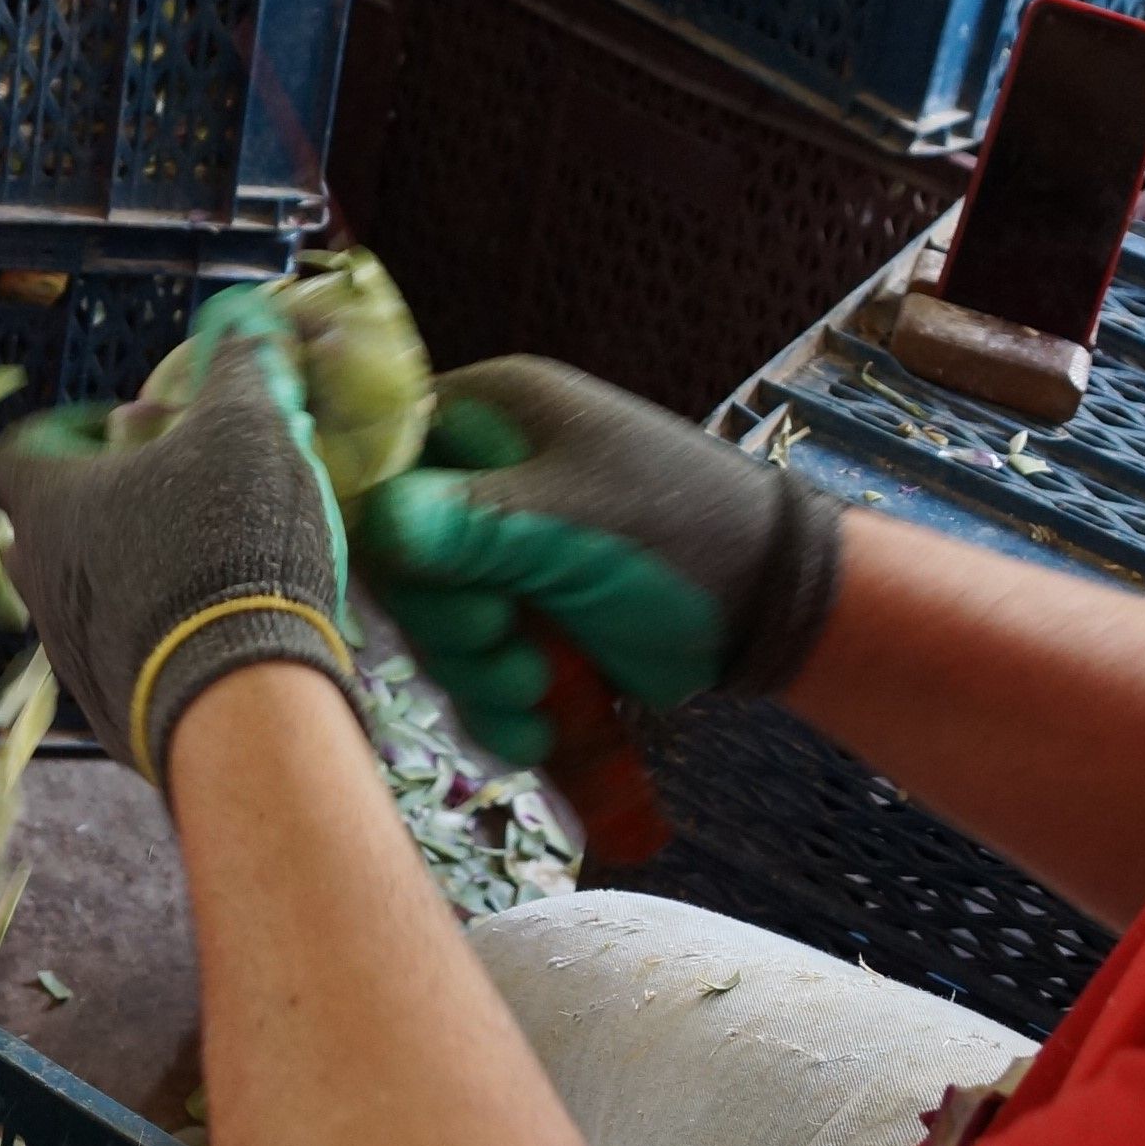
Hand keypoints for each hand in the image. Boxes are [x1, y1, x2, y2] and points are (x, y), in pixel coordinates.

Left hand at [0, 291, 363, 784]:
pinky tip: (210, 633)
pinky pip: (117, 658)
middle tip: (161, 499)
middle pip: (38, 533)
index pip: (16, 456)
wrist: (240, 691)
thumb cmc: (227, 540)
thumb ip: (238, 374)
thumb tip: (243, 330)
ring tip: (195, 565)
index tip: (119, 431)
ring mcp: (69, 652)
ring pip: (76, 599)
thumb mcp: (246, 429)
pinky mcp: (109, 711)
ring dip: (120, 575)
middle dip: (91, 510)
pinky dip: (149, 638)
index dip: (61, 435)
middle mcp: (41, 581)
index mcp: (52, 506)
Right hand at [349, 358, 841, 765]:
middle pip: (398, 559)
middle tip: (502, 637)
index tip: (431, 578)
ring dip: (473, 671)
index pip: (378, 463)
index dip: (387, 531)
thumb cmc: (680, 533)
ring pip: (431, 623)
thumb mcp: (574, 523)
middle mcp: (480, 478)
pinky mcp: (520, 617)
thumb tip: (373, 518)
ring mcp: (500, 553)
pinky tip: (537, 729)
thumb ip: (471, 523)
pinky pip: (470, 666)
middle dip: (446, 618)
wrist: (771, 608)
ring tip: (537, 687)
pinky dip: (496, 706)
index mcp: (489, 417)